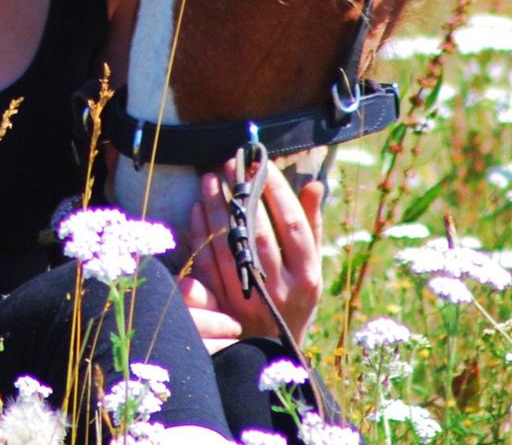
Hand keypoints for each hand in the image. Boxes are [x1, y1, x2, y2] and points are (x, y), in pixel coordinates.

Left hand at [181, 160, 323, 347]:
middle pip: (260, 234)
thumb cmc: (296, 295)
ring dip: (217, 209)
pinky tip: (196, 209)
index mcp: (308, 277)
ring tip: (209, 178)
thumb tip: (315, 184)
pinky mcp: (224, 306)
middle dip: (243, 195)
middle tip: (230, 163)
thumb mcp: (311, 265)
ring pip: (231, 246)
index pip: (294, 226)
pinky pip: (208, 264)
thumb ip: (311, 225)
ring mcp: (251, 299)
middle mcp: (281, 289)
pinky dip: (200, 235)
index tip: (263, 164)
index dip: (278, 192)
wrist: (273, 348)